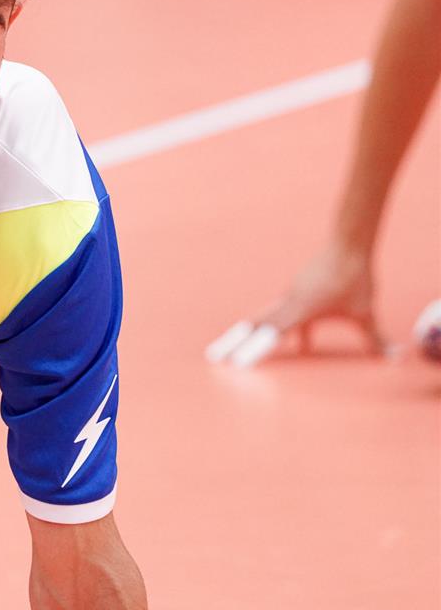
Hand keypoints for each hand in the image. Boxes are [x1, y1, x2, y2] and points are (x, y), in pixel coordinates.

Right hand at [207, 242, 384, 367]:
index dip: (254, 349)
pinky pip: (280, 315)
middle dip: (233, 343)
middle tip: (213, 358)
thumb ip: (375, 338)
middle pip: (253, 325)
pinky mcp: (293, 293)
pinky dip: (274, 330)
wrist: (347, 246)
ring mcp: (288, 297)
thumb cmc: (355, 280)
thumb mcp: (365, 313)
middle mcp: (288, 303)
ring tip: (228, 352)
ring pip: (262, 319)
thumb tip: (395, 355)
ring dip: (246, 335)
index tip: (237, 363)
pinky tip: (300, 346)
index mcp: (301, 310)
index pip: (272, 334)